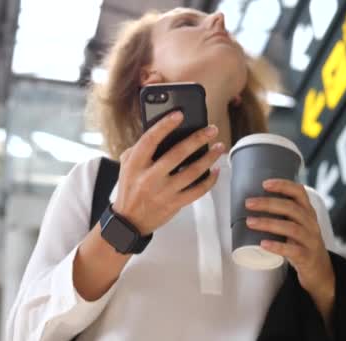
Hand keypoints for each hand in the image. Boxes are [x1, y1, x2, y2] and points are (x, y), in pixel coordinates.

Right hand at [112, 110, 223, 235]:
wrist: (129, 221)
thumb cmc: (130, 188)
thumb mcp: (126, 166)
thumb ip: (140, 149)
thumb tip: (163, 132)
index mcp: (135, 165)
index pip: (150, 140)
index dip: (165, 125)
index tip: (179, 114)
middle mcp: (149, 177)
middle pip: (178, 154)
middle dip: (198, 139)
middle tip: (212, 129)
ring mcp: (163, 192)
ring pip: (193, 172)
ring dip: (209, 157)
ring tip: (219, 147)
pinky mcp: (174, 204)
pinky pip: (197, 191)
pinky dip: (210, 180)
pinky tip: (216, 170)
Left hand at [245, 179, 334, 324]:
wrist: (320, 271)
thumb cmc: (301, 244)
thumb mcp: (296, 225)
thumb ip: (282, 214)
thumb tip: (251, 203)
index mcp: (307, 212)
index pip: (299, 192)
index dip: (283, 185)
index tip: (264, 184)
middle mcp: (311, 224)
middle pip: (292, 209)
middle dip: (268, 204)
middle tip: (248, 203)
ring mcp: (311, 241)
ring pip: (291, 228)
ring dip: (269, 223)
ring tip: (250, 222)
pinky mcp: (307, 257)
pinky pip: (293, 250)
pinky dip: (277, 246)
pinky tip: (263, 244)